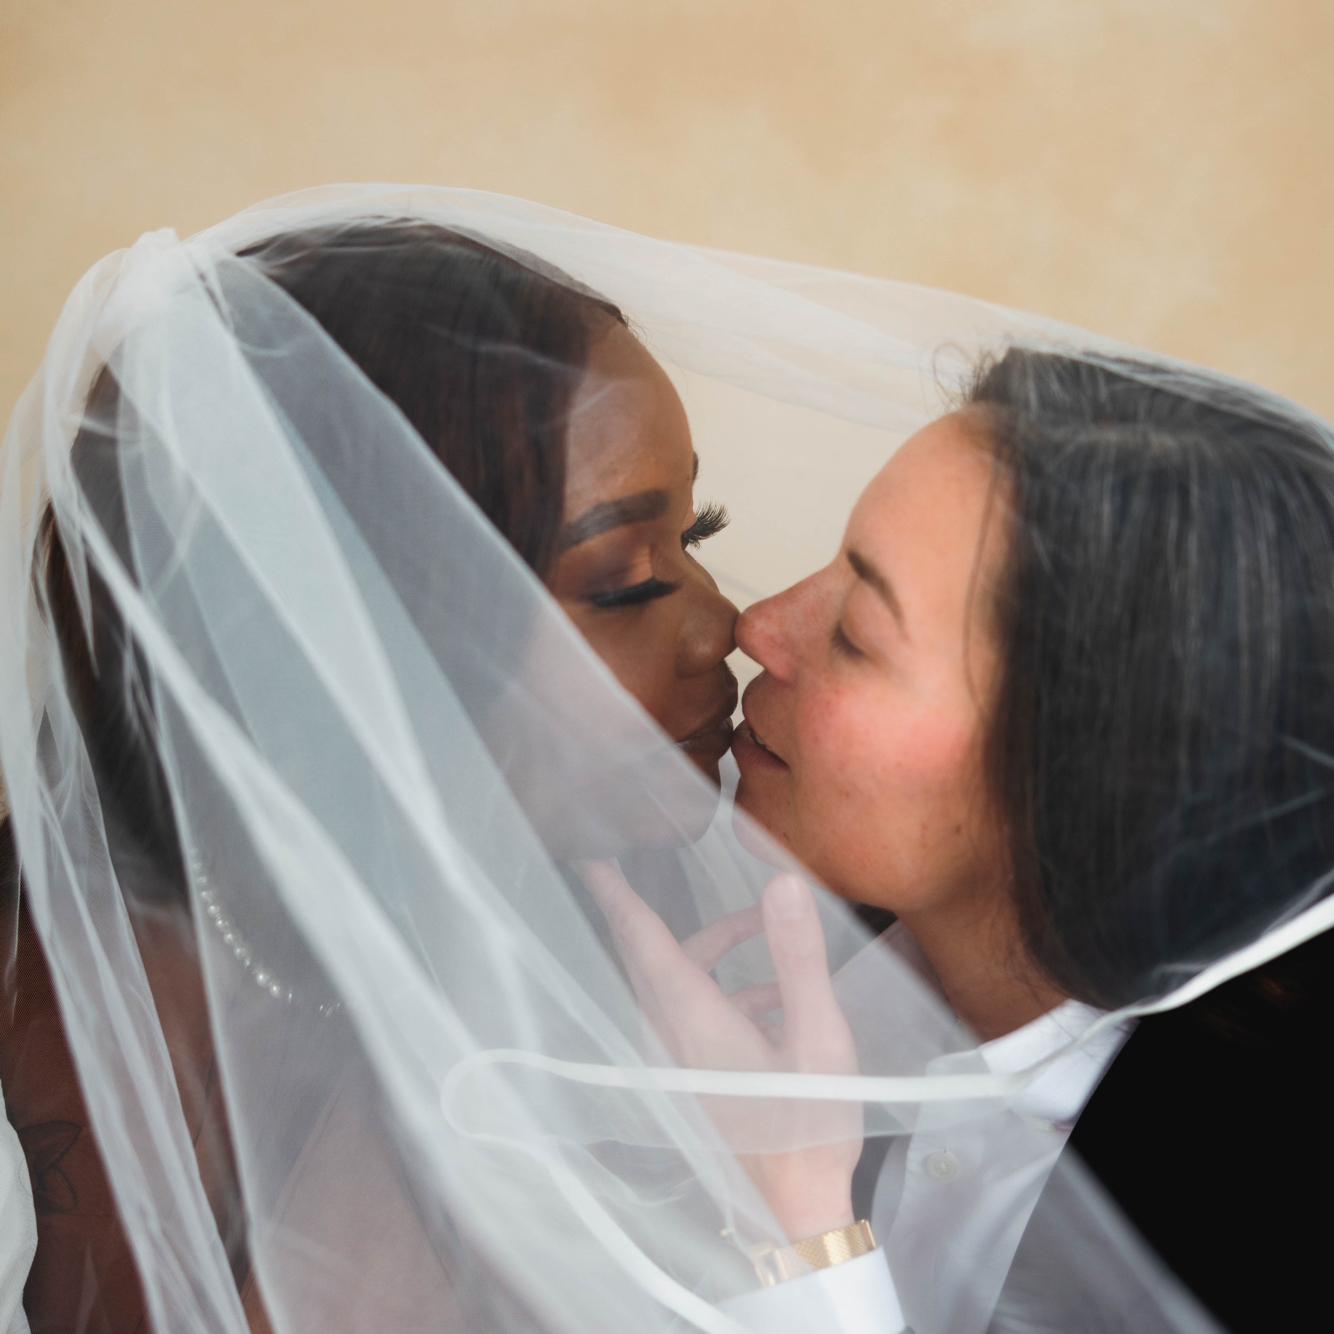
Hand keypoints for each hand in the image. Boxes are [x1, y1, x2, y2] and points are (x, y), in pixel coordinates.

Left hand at [580, 861, 862, 1239]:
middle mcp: (675, 1036)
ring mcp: (683, 1060)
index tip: (592, 859)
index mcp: (693, 1019)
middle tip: (645, 873)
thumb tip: (780, 883)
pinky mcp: (698, 1078)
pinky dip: (728, 991)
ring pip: (679, 985)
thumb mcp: (819, 1036)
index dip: (617, 897)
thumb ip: (797, 957)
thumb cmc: (809, 1123)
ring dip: (714, 953)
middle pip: (654, 957)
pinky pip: (697, 1013)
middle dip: (654, 913)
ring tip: (767, 935)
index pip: (643, 941)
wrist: (798, 1208)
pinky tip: (780, 1000)